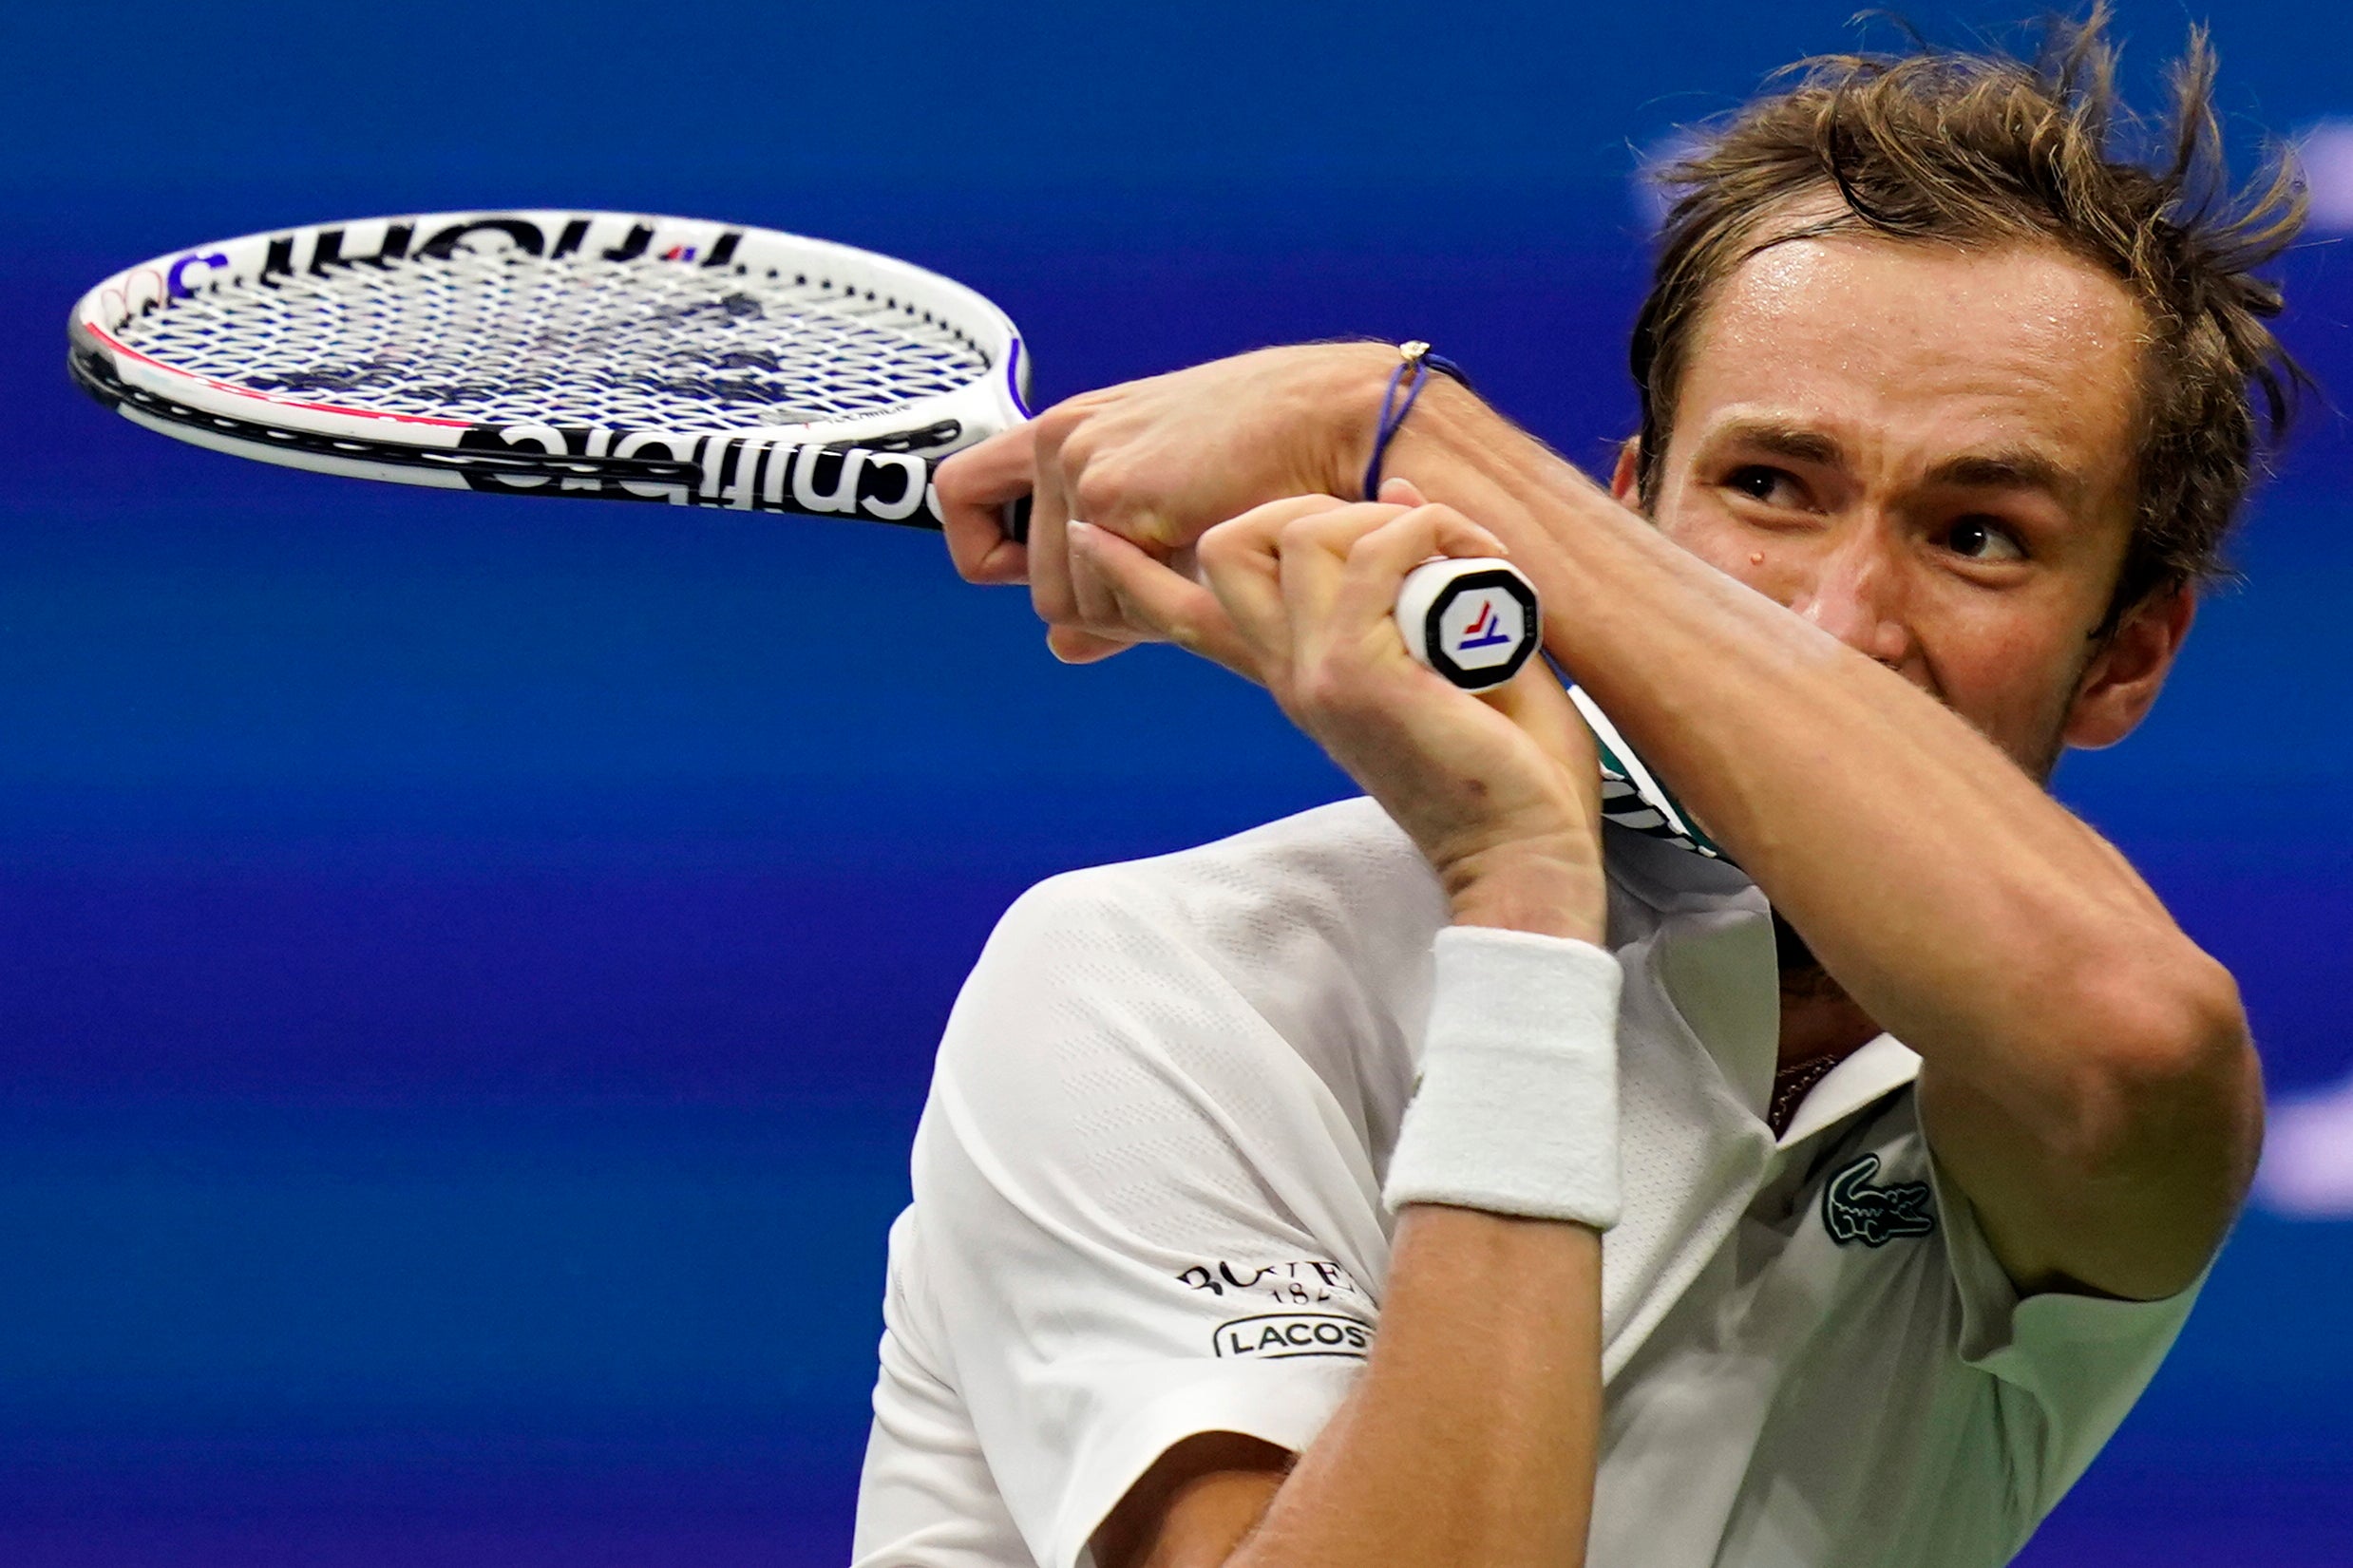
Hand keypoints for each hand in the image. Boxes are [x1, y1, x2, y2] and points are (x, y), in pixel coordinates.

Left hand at [932, 344, 1410, 663]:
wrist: (1337, 423)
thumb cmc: (1273, 464)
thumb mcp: (1171, 516)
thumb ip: (1107, 575)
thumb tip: (1058, 648)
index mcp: (1068, 430)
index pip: (962, 500)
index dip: (988, 554)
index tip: (1028, 574)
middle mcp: (1059, 439)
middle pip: (1034, 586)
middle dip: (1103, 608)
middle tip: (1178, 574)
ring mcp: (1081, 465)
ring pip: (1067, 607)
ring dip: (1135, 613)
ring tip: (1201, 561)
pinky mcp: (1113, 497)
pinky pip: (1105, 607)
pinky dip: (1155, 610)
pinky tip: (1205, 561)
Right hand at [1108, 495, 1605, 940]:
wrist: (1527, 852)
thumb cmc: (1508, 772)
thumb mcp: (1448, 662)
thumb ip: (1414, 585)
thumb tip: (1396, 494)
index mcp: (1300, 677)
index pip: (1188, 620)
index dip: (1133, 576)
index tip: (1087, 539)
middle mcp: (1291, 674)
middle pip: (1227, 545)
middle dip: (1305, 502)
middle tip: (1401, 529)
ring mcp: (1314, 674)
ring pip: (1299, 529)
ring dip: (1392, 517)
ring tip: (1463, 557)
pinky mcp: (1356, 676)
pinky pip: (1376, 552)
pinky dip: (1436, 533)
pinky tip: (1483, 564)